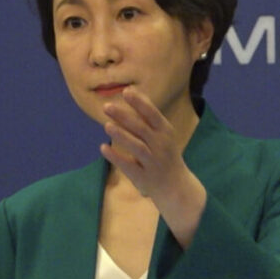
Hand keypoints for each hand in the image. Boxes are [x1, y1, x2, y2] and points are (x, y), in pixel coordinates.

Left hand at [99, 87, 206, 247]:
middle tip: (106, 106)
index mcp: (166, 133)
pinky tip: (103, 148)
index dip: (140, 103)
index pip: (153, 115)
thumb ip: (147, 116)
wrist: (177, 187)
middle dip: (124, 116)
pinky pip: (129, 166)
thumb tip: (131, 92)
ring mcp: (153, 162)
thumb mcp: (162, 134)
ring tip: (106, 125)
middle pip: (142, 129)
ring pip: (137, 147)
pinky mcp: (144, 177)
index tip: (126, 91)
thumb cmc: (164, 154)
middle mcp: (161, 146)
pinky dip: (116, 157)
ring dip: (122, 136)